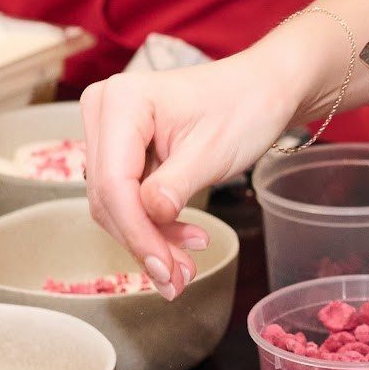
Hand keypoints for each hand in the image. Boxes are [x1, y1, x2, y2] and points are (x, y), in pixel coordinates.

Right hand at [82, 25, 330, 296]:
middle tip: (177, 279)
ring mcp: (110, 132)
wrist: (264, 90)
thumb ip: (175, 186)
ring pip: (115, 204)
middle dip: (144, 242)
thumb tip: (150, 217)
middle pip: (109, 197)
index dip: (137, 232)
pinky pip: (127, 198)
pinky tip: (183, 240)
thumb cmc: (245, 107)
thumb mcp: (214, 150)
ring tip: (185, 267)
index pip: (114, 182)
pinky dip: (153, 225)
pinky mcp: (122, 151)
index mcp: (121, 102)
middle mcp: (104, 112)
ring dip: (149, 239)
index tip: (164, 269)